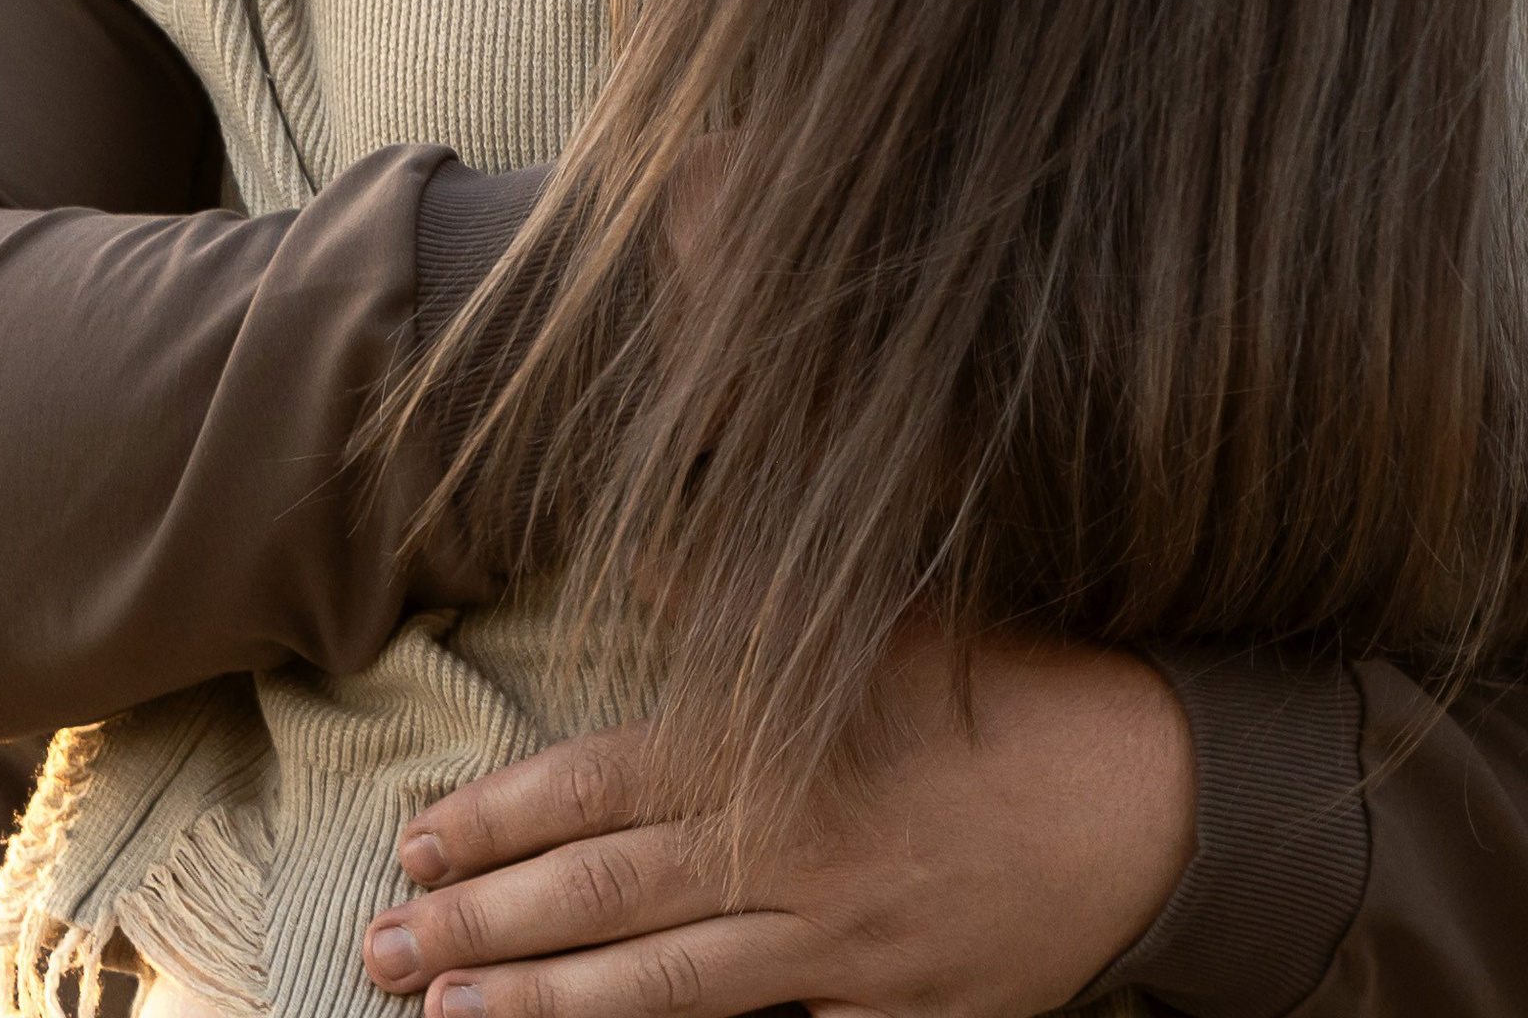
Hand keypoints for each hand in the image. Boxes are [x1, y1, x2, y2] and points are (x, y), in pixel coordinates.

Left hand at [360, 630, 1194, 1017]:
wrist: (1149, 790)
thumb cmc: (1000, 687)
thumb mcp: (871, 617)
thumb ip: (733, 598)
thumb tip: (639, 554)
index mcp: (770, 748)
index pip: (595, 786)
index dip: (497, 818)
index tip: (415, 841)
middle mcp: (785, 853)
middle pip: (602, 896)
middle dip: (480, 923)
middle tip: (378, 944)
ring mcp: (837, 952)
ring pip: (662, 991)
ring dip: (543, 1005)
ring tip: (445, 1017)